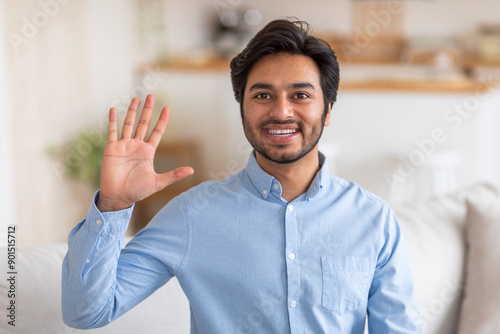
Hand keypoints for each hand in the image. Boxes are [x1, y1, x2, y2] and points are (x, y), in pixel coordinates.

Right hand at [97, 94, 193, 211]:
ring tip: (136, 99)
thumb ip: (174, 175)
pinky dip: (112, 121)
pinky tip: (113, 109)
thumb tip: (192, 170)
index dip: (162, 120)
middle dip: (147, 110)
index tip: (167, 109)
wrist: (119, 197)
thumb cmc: (138, 191)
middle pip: (143, 124)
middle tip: (152, 96)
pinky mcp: (111, 149)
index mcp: (148, 152)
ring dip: (131, 111)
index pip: (157, 132)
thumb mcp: (158, 182)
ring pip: (128, 124)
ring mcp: (124, 146)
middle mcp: (136, 146)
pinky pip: (112, 132)